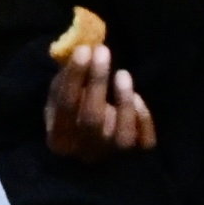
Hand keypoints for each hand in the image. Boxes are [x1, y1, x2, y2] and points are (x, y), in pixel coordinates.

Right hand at [45, 39, 156, 157]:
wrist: (91, 145)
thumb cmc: (74, 113)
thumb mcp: (61, 97)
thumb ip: (67, 78)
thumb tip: (82, 46)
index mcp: (59, 138)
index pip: (65, 106)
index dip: (74, 77)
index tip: (84, 49)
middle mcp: (84, 152)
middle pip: (91, 119)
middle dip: (97, 82)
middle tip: (103, 51)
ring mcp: (111, 157)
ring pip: (121, 136)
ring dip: (123, 102)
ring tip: (123, 74)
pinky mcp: (136, 158)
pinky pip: (144, 141)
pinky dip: (143, 119)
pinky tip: (137, 99)